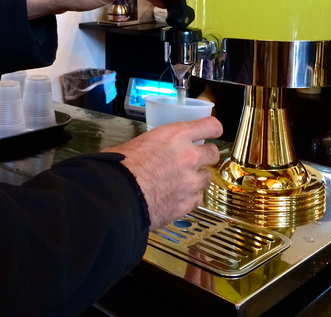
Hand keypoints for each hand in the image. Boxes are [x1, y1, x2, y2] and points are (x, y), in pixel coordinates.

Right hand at [103, 117, 222, 229]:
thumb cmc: (119, 168)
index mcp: (175, 136)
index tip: (212, 131)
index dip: (212, 129)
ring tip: (182, 182)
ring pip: (207, 179)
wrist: (117, 196)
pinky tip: (177, 198)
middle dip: (206, 156)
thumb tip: (145, 151)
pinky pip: (197, 199)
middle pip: (213, 153)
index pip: (209, 126)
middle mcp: (189, 157)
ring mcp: (191, 182)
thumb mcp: (135, 144)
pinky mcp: (187, 203)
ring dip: (197, 179)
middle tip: (196, 159)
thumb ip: (151, 146)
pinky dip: (189, 199)